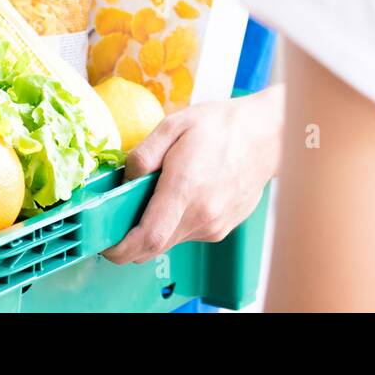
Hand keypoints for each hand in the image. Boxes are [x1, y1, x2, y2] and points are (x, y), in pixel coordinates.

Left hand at [102, 85, 283, 263]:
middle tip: (123, 215)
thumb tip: (125, 181)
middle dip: (131, 239)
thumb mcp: (174, 125)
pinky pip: (188, 234)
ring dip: (155, 228)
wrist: (267, 135)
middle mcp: (202, 215)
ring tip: (161, 193)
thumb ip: (143, 155)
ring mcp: (214, 225)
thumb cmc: (222, 126)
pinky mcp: (222, 229)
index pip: (147, 238)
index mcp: (186, 189)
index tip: (107, 243)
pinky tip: (185, 194)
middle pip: (153, 247)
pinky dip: (176, 223)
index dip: (120, 248)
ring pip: (170, 241)